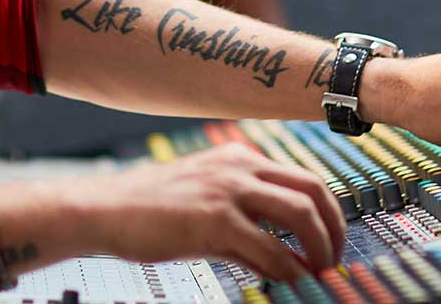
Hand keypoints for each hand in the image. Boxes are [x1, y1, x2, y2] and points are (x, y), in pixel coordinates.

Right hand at [70, 142, 346, 280]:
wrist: (106, 209)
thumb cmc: (150, 210)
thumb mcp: (205, 204)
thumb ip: (247, 224)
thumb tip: (285, 259)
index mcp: (238, 158)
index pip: (303, 178)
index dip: (328, 212)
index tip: (331, 240)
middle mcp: (238, 167)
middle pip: (313, 191)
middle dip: (335, 229)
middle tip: (334, 259)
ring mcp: (228, 190)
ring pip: (300, 214)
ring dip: (320, 249)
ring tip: (319, 273)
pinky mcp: (215, 219)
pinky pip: (270, 249)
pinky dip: (289, 270)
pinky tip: (289, 282)